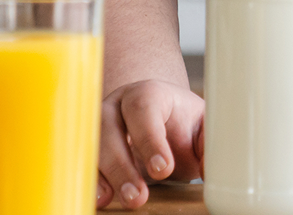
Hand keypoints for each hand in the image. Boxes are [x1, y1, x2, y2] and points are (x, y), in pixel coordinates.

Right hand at [97, 79, 203, 208]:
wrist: (166, 123)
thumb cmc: (185, 124)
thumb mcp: (204, 127)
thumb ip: (210, 144)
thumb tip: (210, 170)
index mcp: (149, 92)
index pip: (143, 107)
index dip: (150, 139)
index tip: (163, 169)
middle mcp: (117, 105)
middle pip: (109, 128)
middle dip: (123, 166)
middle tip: (139, 196)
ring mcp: (98, 125)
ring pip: (91, 146)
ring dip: (106, 176)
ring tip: (126, 200)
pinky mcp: (90, 146)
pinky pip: (82, 161)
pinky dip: (92, 181)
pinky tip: (103, 198)